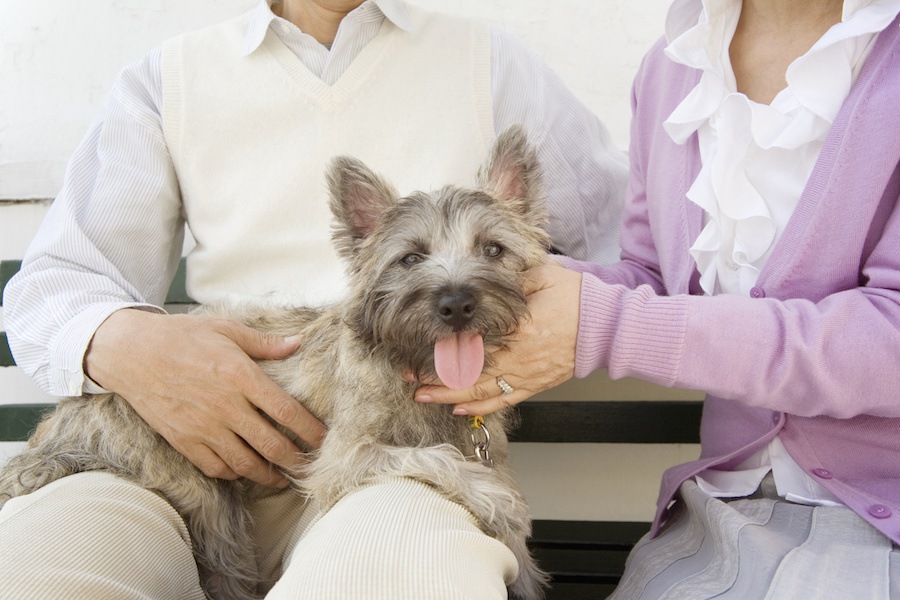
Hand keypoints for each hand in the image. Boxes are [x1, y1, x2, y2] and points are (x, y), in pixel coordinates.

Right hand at [84, 309, 325, 486]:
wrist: (130, 351)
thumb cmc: (181, 336)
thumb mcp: (226, 329)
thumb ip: (265, 343)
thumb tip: (298, 343)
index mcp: (240, 376)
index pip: (287, 411)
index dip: (311, 430)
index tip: (325, 439)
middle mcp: (225, 406)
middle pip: (272, 445)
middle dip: (297, 461)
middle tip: (312, 467)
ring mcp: (203, 427)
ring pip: (246, 463)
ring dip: (270, 474)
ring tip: (286, 477)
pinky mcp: (184, 440)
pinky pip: (216, 467)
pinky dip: (236, 473)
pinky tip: (247, 471)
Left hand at [414, 261, 581, 414]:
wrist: (607, 325)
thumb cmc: (577, 297)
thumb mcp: (542, 276)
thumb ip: (511, 276)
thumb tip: (481, 274)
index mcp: (520, 328)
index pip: (474, 340)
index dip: (445, 346)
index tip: (421, 345)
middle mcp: (520, 357)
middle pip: (470, 371)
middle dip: (437, 375)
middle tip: (409, 375)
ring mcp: (527, 374)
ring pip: (481, 391)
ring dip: (450, 394)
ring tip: (423, 395)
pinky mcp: (535, 384)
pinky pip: (502, 400)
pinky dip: (479, 406)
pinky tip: (457, 407)